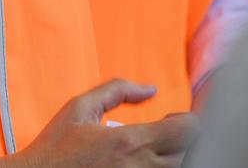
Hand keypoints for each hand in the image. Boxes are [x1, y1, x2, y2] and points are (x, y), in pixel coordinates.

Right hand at [14, 78, 199, 167]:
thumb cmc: (57, 147)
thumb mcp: (80, 106)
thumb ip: (117, 90)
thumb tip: (150, 89)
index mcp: (130, 142)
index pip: (188, 132)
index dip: (190, 121)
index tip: (175, 119)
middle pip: (190, 153)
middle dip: (184, 139)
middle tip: (168, 132)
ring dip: (175, 156)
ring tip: (157, 147)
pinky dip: (161, 167)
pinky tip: (146, 161)